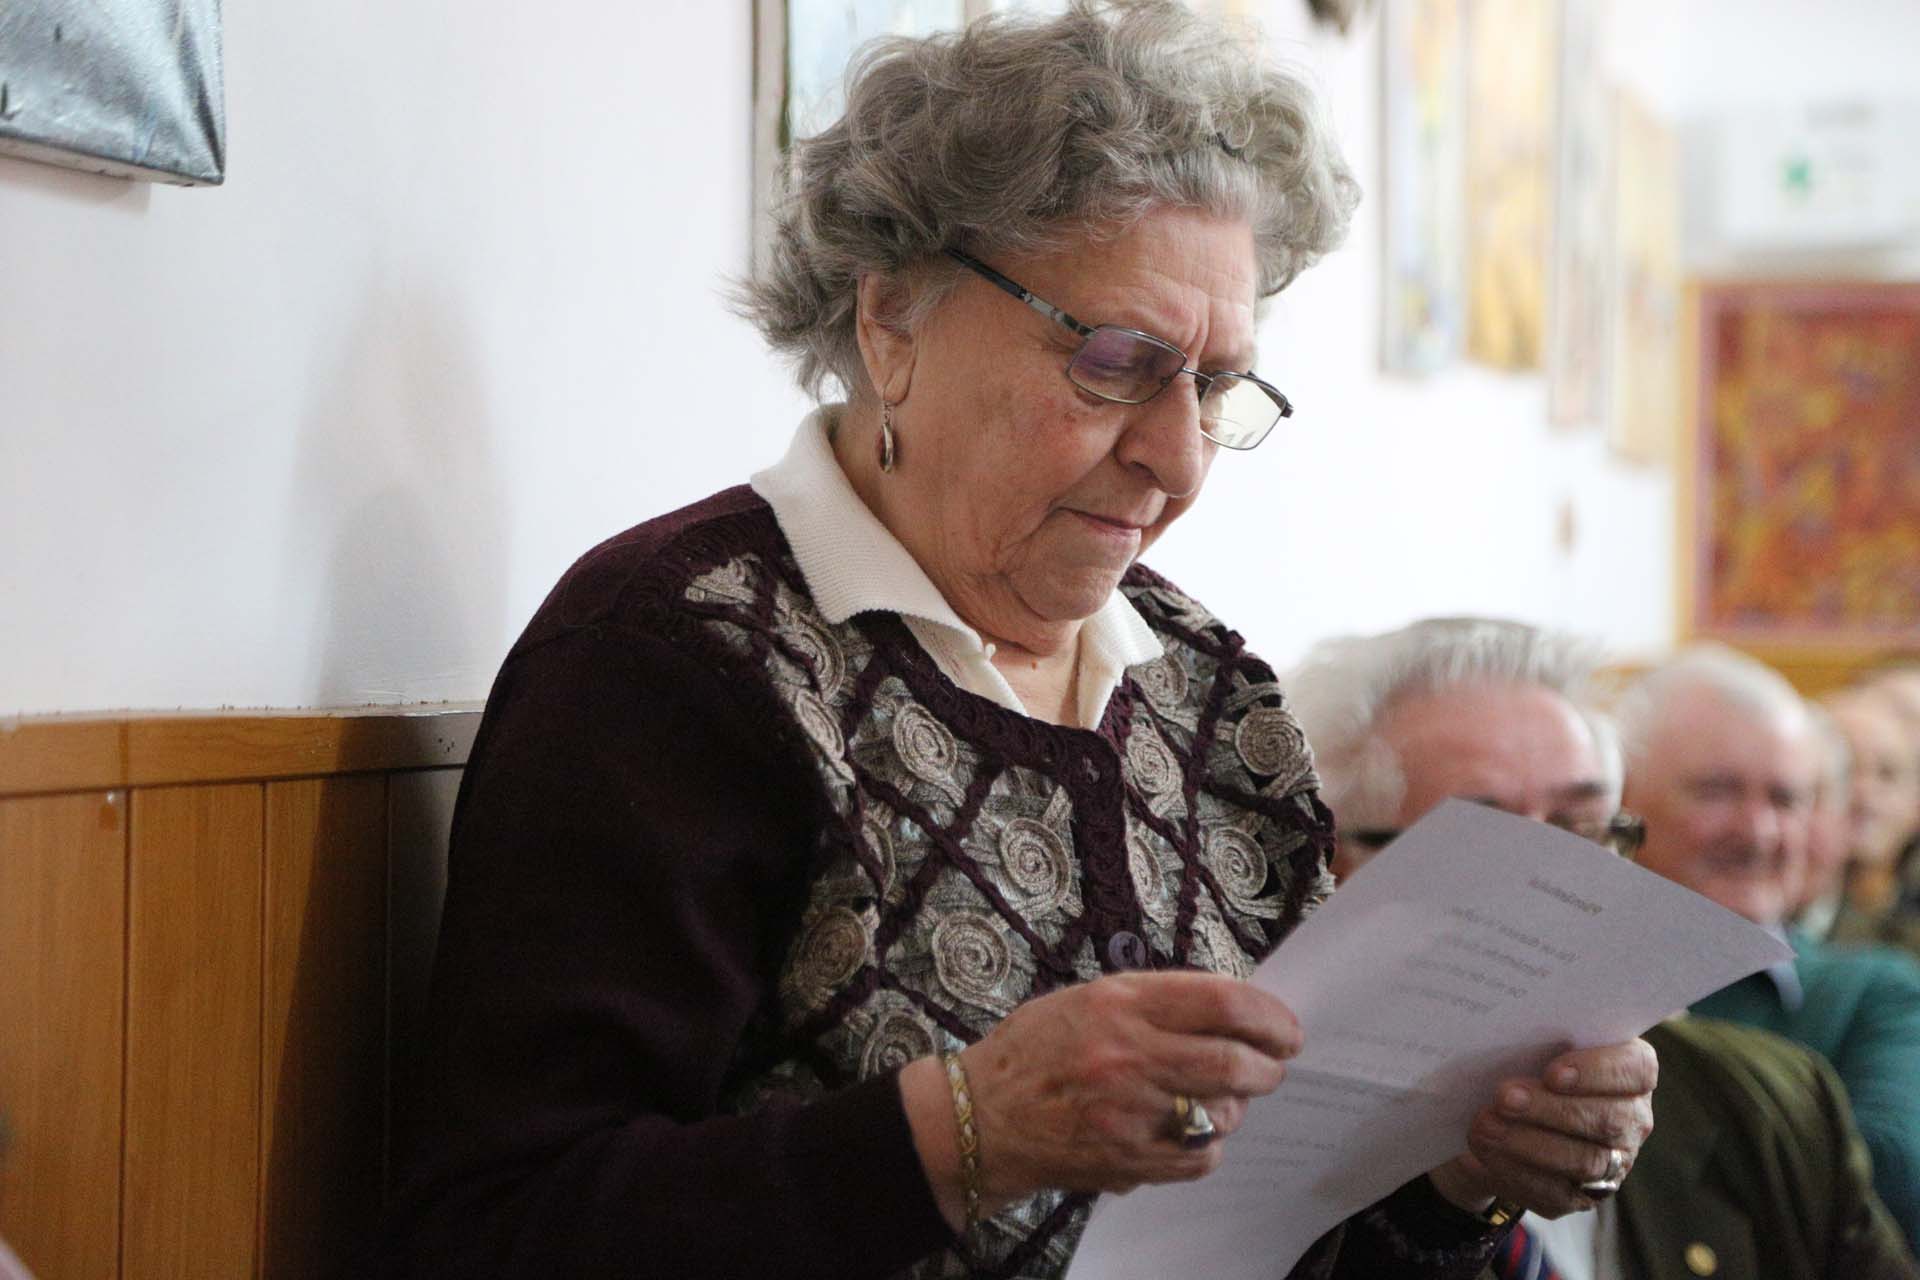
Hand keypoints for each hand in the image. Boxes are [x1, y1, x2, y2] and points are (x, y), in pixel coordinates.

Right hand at [954, 972, 1301, 1207]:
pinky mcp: (1129, 1159)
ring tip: (1218, 1096)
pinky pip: (1201, 1156)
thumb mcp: (1090, 999)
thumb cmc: (1035, 1051)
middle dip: (1269, 1064)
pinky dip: (1209, 1143)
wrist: (983, 1117)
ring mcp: (1130, 1113)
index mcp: (1120, 1004)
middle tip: (1272, 1063)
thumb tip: (1231, 1012)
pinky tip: (1190, 1129)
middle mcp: (1128, 1056)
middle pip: (1235, 1062)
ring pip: (1223, 1111)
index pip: (1222, 1002)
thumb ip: (1158, 1002)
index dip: (1269, 1015)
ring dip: (1235, 1104)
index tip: (1285, 1027)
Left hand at [1432, 1038, 1657, 1218]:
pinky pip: (1556, 1191)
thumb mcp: (1533, 1043)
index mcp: (1630, 1070)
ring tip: (1487, 1125)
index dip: (1597, 1071)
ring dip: (1530, 1143)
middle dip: (1551, 1109)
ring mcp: (1614, 1162)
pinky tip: (1487, 1150)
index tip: (1552, 1073)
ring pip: (1584, 1160)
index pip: (1636, 1069)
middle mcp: (1632, 1118)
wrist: (1500, 1111)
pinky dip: (1516, 1170)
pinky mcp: (1583, 1195)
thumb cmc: (1525, 1062)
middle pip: (1607, 1118)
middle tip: (1505, 1097)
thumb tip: (1502, 1034)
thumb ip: (1535, 1036)